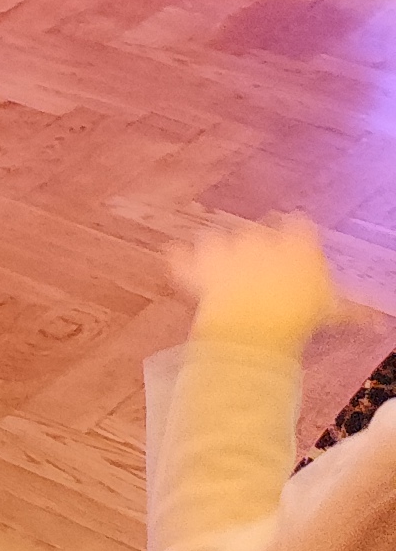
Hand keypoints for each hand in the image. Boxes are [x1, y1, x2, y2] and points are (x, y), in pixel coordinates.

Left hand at [178, 216, 340, 357]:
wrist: (255, 325)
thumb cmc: (300, 316)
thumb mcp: (333, 310)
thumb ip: (347, 308)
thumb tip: (371, 321)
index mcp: (297, 241)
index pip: (299, 224)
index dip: (296, 237)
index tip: (297, 249)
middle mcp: (259, 236)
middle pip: (256, 232)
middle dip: (256, 248)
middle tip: (262, 274)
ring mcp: (225, 247)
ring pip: (217, 239)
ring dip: (217, 251)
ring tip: (222, 268)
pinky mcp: (198, 265)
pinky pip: (183, 257)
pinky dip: (181, 260)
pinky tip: (178, 260)